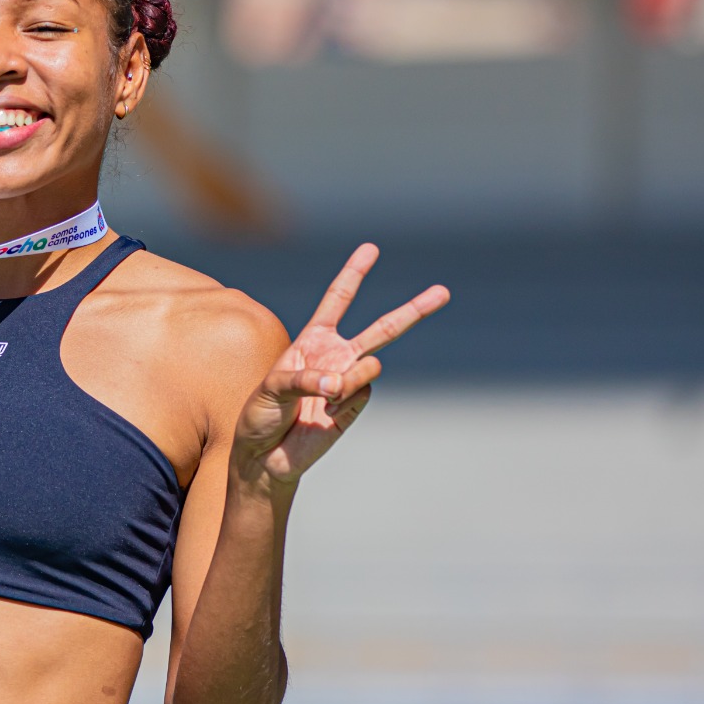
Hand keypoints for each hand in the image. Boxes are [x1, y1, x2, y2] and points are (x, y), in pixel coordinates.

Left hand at [233, 244, 448, 490]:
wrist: (266, 455)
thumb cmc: (260, 415)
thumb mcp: (271, 388)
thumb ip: (304, 379)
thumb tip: (339, 383)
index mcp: (313, 340)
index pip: (337, 300)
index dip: (353, 274)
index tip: (371, 248)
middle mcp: (336, 356)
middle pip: (382, 328)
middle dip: (414, 310)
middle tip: (444, 292)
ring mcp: (349, 382)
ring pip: (372, 364)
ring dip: (349, 378)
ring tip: (326, 395)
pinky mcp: (355, 407)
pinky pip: (361, 393)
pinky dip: (343, 401)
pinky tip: (326, 413)